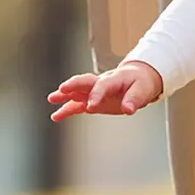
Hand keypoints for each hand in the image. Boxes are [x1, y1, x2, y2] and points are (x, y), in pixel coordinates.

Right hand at [47, 61, 163, 120]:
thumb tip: (128, 109)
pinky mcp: (93, 101)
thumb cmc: (140, 82)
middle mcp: (101, 83)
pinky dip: (67, 110)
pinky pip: (78, 105)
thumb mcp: (143, 90)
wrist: (138, 78)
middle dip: (73, 86)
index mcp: (113, 79)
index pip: (102, 85)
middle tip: (62, 90)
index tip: (91, 106)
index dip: (96, 95)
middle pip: (84, 82)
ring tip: (52, 99)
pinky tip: (57, 115)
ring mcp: (95, 91)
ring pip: (77, 92)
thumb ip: (134, 99)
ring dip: (65, 96)